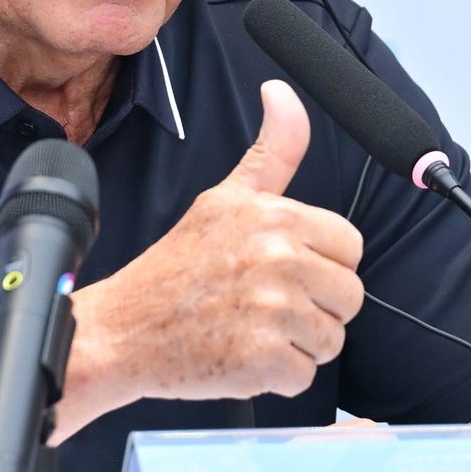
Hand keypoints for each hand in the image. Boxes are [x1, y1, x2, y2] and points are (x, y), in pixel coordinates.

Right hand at [78, 80, 364, 401]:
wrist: (120, 330)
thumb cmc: (174, 268)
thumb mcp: (223, 199)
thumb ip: (272, 152)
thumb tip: (284, 94)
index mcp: (275, 216)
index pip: (350, 247)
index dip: (320, 264)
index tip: (280, 271)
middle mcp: (278, 259)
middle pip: (349, 296)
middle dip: (314, 308)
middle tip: (262, 305)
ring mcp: (272, 311)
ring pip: (331, 339)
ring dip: (297, 344)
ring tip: (249, 329)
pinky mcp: (264, 360)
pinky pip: (306, 376)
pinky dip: (277, 377)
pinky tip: (241, 355)